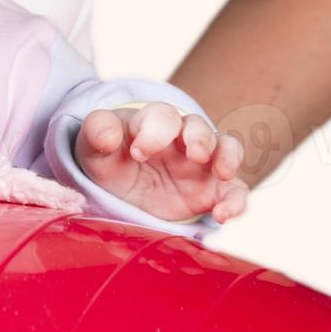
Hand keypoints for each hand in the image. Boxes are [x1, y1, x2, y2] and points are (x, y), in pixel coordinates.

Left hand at [75, 102, 248, 223]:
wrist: (122, 194)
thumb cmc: (111, 162)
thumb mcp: (94, 148)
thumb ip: (96, 133)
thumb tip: (107, 134)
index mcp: (152, 124)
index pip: (162, 116)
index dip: (155, 131)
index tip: (138, 153)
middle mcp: (182, 139)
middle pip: (199, 127)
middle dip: (200, 137)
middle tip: (194, 154)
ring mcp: (202, 164)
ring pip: (227, 149)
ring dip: (228, 157)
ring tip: (222, 172)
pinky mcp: (213, 192)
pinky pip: (235, 192)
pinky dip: (236, 202)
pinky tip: (222, 215)